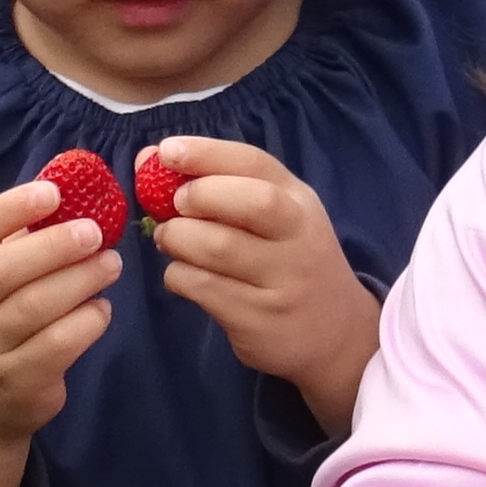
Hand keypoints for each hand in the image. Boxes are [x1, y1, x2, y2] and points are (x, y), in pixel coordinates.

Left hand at [143, 136, 381, 428]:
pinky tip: (183, 277)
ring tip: (170, 241)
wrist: (338, 334)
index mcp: (299, 203)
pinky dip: (178, 276)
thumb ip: (220, 185)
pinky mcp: (260, 320)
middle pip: (251, 203)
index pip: (256, 164)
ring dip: (177, 240)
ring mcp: (283, 282)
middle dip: (200, 197)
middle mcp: (298, 237)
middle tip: (172, 208)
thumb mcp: (276, 219)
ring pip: (218, 248)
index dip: (207, 153)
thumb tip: (147, 158)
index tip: (166, 152)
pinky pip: (204, 288)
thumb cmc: (291, 263)